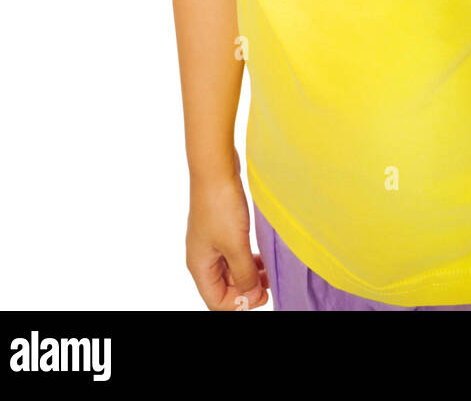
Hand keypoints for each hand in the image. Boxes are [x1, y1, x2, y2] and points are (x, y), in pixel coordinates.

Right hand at [186, 152, 268, 310]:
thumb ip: (244, 275)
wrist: (216, 168)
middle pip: (223, 286)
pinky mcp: (220, 229)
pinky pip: (234, 253)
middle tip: (271, 282)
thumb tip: (251, 298)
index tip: (263, 295)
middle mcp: (202, 257)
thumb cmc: (221, 206)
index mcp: (200, 265)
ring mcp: (211, 242)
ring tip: (270, 270)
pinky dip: (248, 258)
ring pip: (230, 270)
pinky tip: (263, 256)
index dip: (239, 303)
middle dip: (246, 288)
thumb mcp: (236, 245)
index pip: (216, 300)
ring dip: (249, 274)